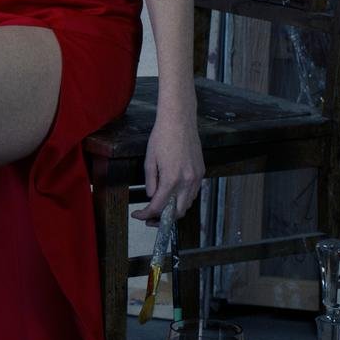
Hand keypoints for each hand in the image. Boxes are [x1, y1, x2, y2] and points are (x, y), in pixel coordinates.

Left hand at [136, 103, 204, 221]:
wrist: (179, 121)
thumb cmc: (162, 137)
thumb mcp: (149, 160)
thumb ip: (151, 182)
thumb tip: (151, 197)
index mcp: (171, 179)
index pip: (159, 207)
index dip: (146, 214)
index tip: (138, 215)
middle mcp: (187, 181)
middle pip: (177, 212)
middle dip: (162, 218)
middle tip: (149, 217)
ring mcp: (197, 177)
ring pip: (188, 204)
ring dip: (174, 210)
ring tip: (160, 208)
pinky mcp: (201, 172)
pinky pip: (193, 193)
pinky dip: (183, 199)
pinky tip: (173, 196)